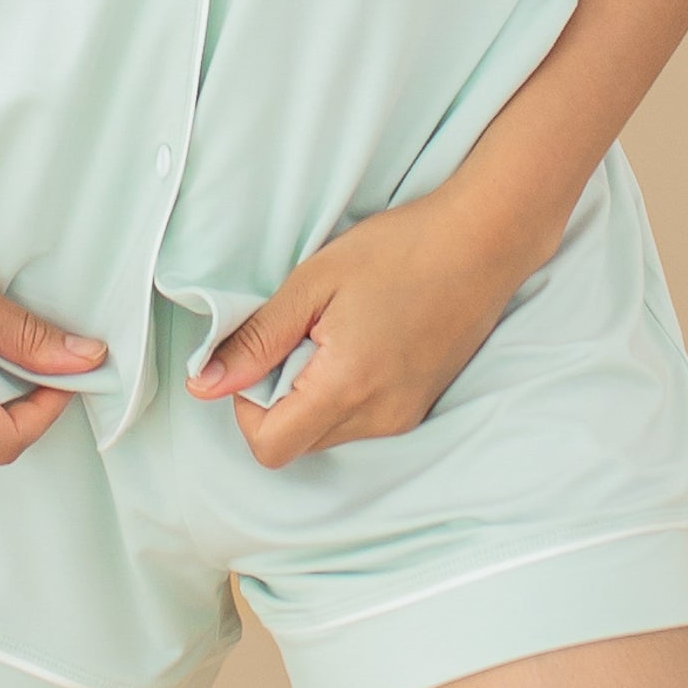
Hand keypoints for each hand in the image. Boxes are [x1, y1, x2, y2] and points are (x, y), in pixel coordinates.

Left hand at [184, 188, 530, 466]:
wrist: (483, 242)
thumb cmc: (401, 249)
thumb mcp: (315, 281)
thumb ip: (257, 338)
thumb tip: (204, 385)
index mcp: (347, 388)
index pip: (269, 446)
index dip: (247, 405)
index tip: (262, 353)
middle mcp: (379, 418)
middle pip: (297, 442)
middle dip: (280, 396)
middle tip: (302, 331)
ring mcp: (403, 418)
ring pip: (327, 432)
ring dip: (313, 392)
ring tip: (337, 329)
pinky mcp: (418, 408)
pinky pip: (359, 420)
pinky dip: (344, 390)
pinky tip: (362, 337)